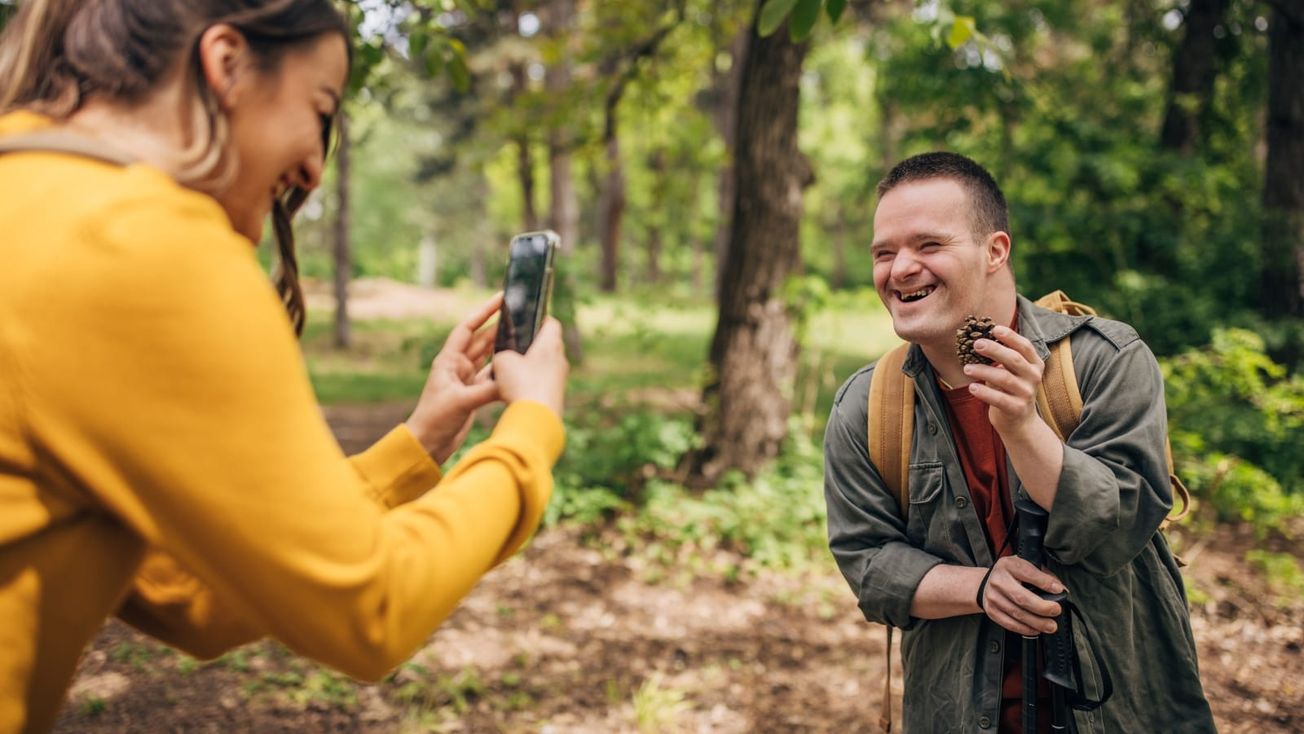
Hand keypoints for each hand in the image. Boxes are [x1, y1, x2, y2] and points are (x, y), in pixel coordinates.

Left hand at [405, 293, 503, 462]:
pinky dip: (503, 371)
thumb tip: (510, 380)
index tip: (499, 299)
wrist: (428, 444)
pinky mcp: (473, 394)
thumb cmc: (435, 419)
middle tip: (519, 316)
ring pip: (488, 357)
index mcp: (448, 361)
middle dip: (499, 327)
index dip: (483, 312)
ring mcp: (465, 380)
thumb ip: (486, 390)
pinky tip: (516, 366)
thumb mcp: (461, 402)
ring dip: (503, 347)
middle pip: (481, 340)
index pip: (467, 328)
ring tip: (522, 336)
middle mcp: (457, 366)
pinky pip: (491, 377)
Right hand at [491, 317, 567, 418]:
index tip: (526, 321)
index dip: (539, 319)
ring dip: (531, 366)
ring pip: (545, 366)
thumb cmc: (521, 384)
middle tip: (513, 347)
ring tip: (511, 371)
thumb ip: (502, 353)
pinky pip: (543, 383)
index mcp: (551, 344)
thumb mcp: (502, 361)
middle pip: (548, 345)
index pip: (551, 323)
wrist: (536, 419)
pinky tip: (516, 390)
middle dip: (531, 345)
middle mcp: (560, 359)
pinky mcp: (556, 395)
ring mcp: (560, 379)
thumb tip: (505, 358)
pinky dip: (531, 383)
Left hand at [962, 325, 1044, 437]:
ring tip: (966, 368)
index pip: (1025, 346)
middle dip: (994, 349)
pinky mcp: (1018, 409)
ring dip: (983, 371)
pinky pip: (999, 399)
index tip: (994, 329)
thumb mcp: (1011, 372)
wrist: (1020, 422)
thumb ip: (1003, 358)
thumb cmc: (1010, 390)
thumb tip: (980, 339)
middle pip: (1014, 359)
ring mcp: (1027, 394)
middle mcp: (1034, 377)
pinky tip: (972, 387)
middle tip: (976, 344)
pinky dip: (984, 392)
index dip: (1011, 337)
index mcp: (1034, 364)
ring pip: (1004, 378)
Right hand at [979, 555, 1063, 635]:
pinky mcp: (991, 610)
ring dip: (1036, 622)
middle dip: (1042, 607)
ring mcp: (993, 596)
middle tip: (1056, 611)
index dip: (1044, 582)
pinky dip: (1024, 629)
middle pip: (1021, 597)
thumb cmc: (1010, 574)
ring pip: (1016, 613)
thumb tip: (1061, 590)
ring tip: (1050, 625)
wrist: (986, 582)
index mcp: (1008, 565)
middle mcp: (998, 580)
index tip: (1058, 589)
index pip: (1027, 572)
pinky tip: (1035, 629)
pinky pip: (1009, 623)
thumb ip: (1043, 575)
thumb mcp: (1025, 565)